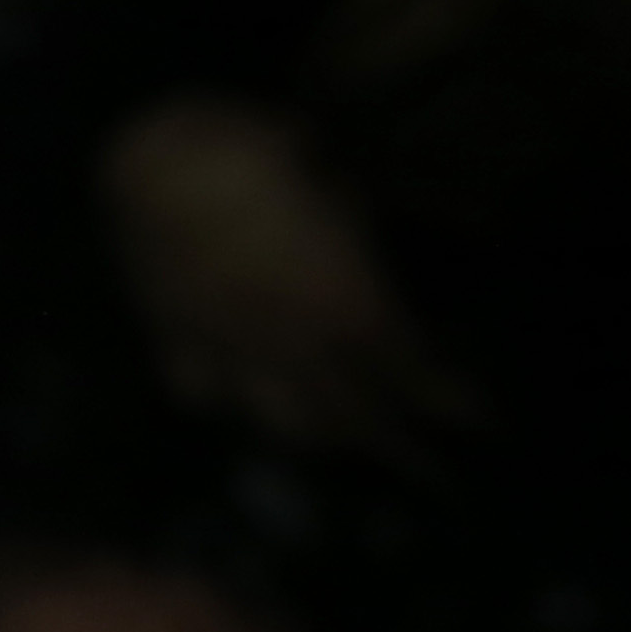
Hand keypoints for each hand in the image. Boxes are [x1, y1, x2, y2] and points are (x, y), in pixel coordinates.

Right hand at [93, 94, 486, 464]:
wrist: (148, 156)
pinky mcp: (176, 339)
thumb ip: (356, 217)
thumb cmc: (251, 149)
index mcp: (345, 302)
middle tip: (438, 483)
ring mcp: (232, 349)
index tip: (481, 422)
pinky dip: (224, 402)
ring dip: (323, 439)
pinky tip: (233, 397)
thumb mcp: (334, 168)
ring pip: (283, 423)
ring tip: (342, 443)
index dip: (452, 400)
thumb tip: (367, 227)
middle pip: (355, 418)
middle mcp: (294, 343)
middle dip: (403, 454)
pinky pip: (202, 394)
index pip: (411, 371)